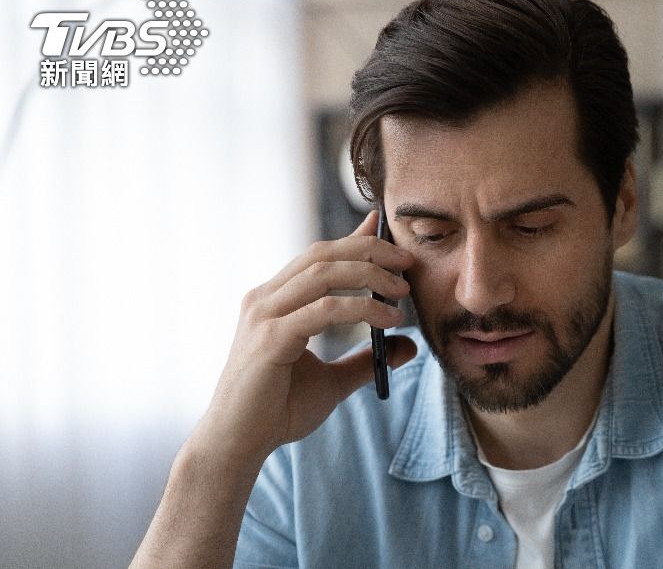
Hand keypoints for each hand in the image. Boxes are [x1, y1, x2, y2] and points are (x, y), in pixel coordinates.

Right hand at [192, 210, 417, 464]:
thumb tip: (408, 345)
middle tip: (408, 260)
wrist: (238, 445)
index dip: (355, 239)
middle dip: (369, 249)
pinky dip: (361, 309)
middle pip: (322, 254)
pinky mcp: (271, 338)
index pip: (318, 256)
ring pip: (323, 273)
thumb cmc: (276, 412)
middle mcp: (265, 299)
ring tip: (403, 290)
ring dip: (369, 274)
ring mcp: (264, 315)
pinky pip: (324, 310)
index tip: (389, 234)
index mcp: (274, 301)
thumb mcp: (332, 381)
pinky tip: (389, 320)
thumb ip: (364, 360)